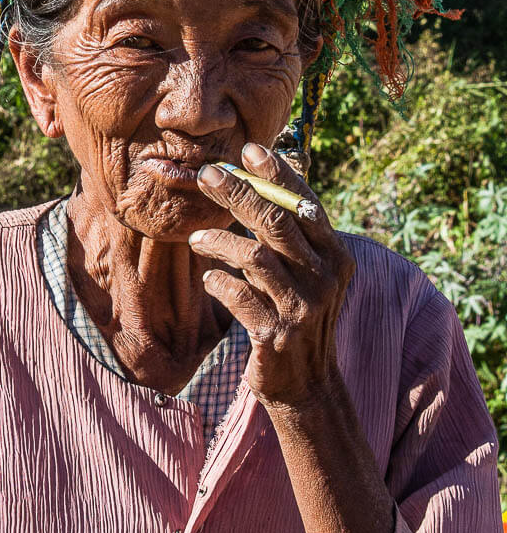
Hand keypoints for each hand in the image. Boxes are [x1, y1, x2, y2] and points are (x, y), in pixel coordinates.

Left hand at [189, 142, 354, 409]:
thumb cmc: (298, 315)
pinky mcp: (276, 334)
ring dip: (220, 241)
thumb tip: (256, 181)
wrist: (306, 384)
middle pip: (277, 222)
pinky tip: (210, 279)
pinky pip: (239, 296)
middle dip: (239, 193)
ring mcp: (302, 307)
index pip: (306, 203)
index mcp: (335, 255)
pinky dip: (219, 283)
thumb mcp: (308, 274)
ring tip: (196, 239)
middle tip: (207, 174)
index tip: (250, 148)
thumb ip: (292, 236)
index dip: (278, 173)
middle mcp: (324, 277)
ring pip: (255, 256)